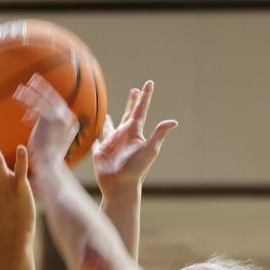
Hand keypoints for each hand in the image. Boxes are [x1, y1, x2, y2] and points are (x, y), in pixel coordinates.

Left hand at [14, 74, 79, 176]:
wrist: (49, 169)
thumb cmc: (47, 164)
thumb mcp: (51, 147)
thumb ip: (50, 137)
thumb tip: (42, 135)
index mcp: (71, 126)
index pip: (59, 108)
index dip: (47, 102)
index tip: (34, 105)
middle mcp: (69, 120)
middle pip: (55, 99)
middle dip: (43, 89)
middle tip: (33, 80)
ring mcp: (61, 118)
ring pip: (45, 99)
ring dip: (33, 91)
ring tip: (20, 88)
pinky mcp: (50, 117)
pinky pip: (37, 103)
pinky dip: (27, 97)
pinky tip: (17, 95)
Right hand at [92, 81, 176, 198]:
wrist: (120, 186)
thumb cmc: (136, 169)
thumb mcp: (150, 150)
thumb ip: (159, 134)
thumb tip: (174, 122)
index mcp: (135, 132)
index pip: (141, 110)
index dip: (145, 96)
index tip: (149, 83)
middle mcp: (124, 136)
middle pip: (128, 114)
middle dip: (132, 102)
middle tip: (134, 90)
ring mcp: (112, 144)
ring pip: (111, 127)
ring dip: (110, 120)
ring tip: (109, 113)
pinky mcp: (100, 152)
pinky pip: (97, 141)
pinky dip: (96, 137)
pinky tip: (95, 135)